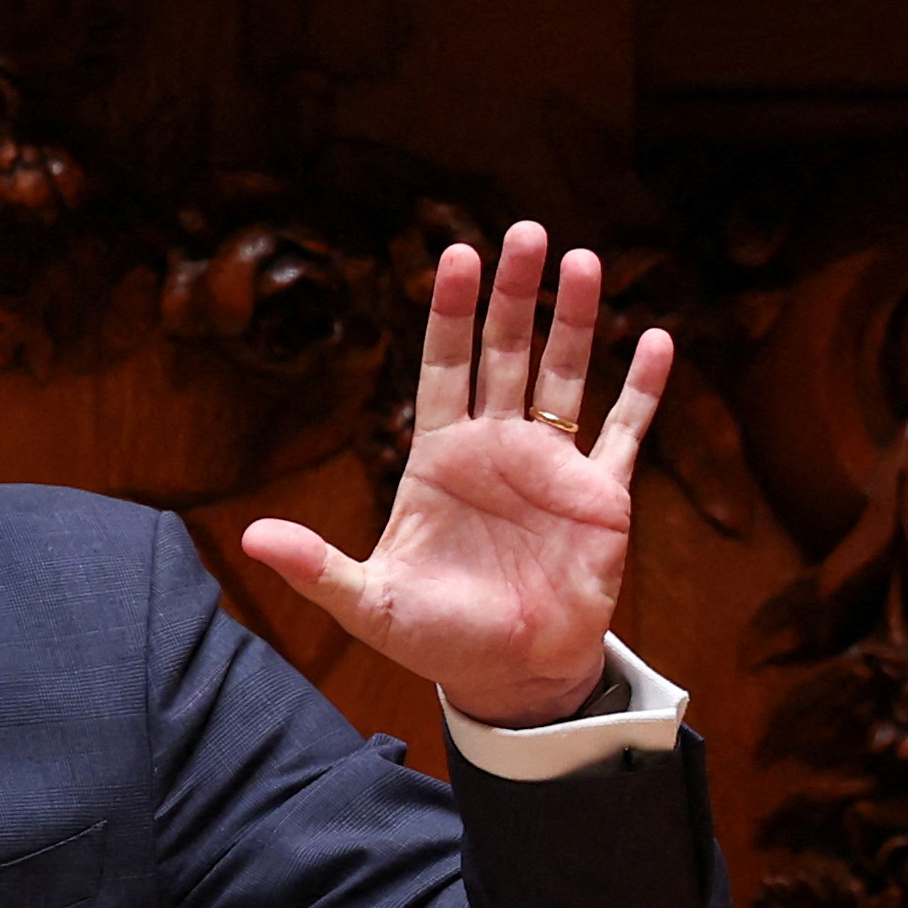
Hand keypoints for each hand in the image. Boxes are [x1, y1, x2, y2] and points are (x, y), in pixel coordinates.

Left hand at [240, 221, 668, 728]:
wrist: (509, 676)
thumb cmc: (434, 636)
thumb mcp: (366, 602)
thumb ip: (315, 566)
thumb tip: (248, 540)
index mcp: (439, 458)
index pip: (440, 366)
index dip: (447, 313)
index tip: (453, 253)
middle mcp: (496, 447)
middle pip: (504, 352)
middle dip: (512, 294)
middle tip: (522, 231)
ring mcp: (551, 465)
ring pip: (565, 374)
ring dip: (576, 320)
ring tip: (584, 259)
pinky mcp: (602, 495)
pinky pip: (625, 430)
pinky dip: (643, 388)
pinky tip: (658, 338)